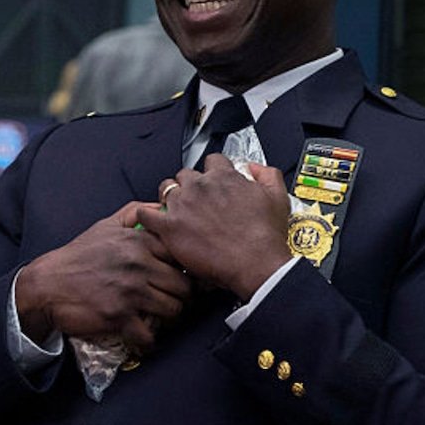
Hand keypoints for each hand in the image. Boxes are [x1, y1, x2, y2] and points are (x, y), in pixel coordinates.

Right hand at [14, 200, 192, 354]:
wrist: (46, 285)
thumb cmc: (78, 256)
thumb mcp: (105, 225)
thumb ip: (136, 212)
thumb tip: (161, 207)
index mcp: (139, 242)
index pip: (183, 257)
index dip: (187, 271)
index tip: (180, 279)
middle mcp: (138, 264)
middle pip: (184, 288)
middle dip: (181, 298)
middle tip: (171, 302)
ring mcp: (130, 291)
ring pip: (173, 311)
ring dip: (168, 320)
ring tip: (157, 318)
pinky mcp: (119, 316)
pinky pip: (149, 336)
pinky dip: (147, 341)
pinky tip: (141, 336)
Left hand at [137, 156, 291, 302]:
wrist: (255, 263)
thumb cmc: (264, 236)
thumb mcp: (277, 197)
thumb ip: (267, 175)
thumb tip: (255, 168)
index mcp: (224, 177)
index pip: (212, 161)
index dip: (212, 171)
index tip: (212, 182)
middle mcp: (201, 186)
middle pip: (186, 174)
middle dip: (189, 184)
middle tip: (194, 200)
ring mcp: (183, 205)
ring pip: (166, 189)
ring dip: (169, 197)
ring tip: (175, 209)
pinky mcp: (170, 226)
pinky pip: (146, 213)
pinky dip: (146, 214)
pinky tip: (151, 219)